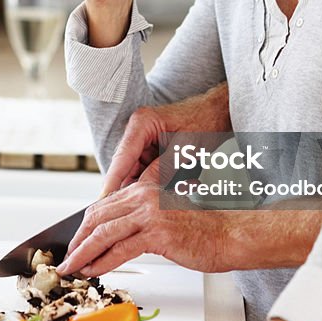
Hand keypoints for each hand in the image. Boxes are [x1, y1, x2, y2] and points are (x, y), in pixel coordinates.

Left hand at [56, 181, 226, 276]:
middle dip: (78, 239)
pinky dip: (102, 262)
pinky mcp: (158, 233)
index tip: (75, 242)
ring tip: (73, 267)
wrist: (229, 235)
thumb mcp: (166, 214)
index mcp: (146, 187)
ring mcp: (151, 213)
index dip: (84, 225)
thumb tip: (115, 234)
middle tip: (68, 257)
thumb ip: (142, 217)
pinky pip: (120, 249)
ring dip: (83, 253)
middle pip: (98, 216)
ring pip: (104, 233)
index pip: (104, 204)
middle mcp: (146, 195)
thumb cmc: (202, 229)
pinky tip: (94, 271)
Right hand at [101, 83, 231, 197]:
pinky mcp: (150, 151)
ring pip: (136, 174)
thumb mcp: (188, 147)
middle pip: (126, 169)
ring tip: (172, 193)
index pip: (122, 158)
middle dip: (134, 189)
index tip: (103, 202)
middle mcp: (137, 132)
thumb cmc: (205, 121)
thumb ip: (166, 168)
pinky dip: (157, 184)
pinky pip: (147, 174)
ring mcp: (143, 142)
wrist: (218, 112)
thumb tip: (148, 191)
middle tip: (143, 208)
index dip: (112, 182)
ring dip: (148, 188)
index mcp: (142, 123)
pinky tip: (177, 187)